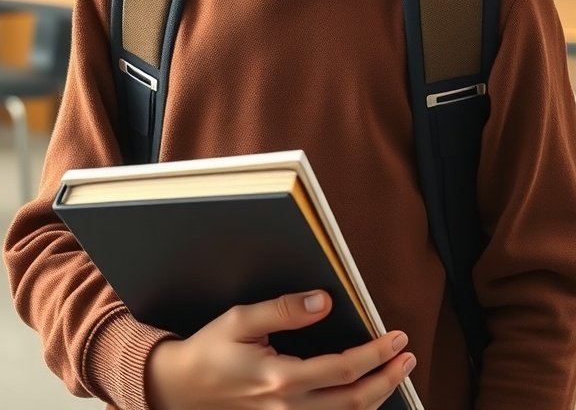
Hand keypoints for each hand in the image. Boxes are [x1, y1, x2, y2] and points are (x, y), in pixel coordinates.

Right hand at [145, 289, 415, 409]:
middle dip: (388, 378)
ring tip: (396, 375)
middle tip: (408, 356)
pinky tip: (365, 400)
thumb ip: (284, 309)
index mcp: (281, 379)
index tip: (397, 336)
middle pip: (355, 402)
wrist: (179, 390)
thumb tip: (324, 301)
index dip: (376, 353)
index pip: (345, 369)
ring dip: (377, 399)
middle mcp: (288, 409)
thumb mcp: (241, 319)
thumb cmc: (209, 351)